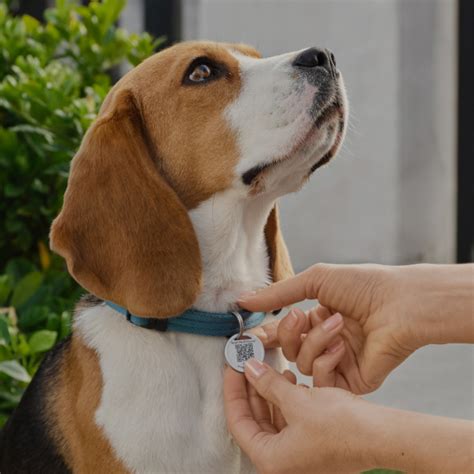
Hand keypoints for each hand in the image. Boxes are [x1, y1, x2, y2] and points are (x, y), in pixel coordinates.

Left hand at [224, 359, 473, 473]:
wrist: (381, 437)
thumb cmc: (341, 426)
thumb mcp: (297, 400)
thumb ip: (268, 384)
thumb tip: (248, 368)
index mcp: (271, 459)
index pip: (238, 421)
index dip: (233, 391)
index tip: (231, 367)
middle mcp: (281, 461)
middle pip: (254, 419)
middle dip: (252, 388)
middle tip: (248, 362)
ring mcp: (296, 455)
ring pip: (272, 417)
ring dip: (270, 391)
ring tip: (272, 366)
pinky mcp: (310, 445)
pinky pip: (288, 420)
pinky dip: (286, 399)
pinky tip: (291, 378)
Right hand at [244, 263, 473, 392]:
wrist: (399, 303)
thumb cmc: (362, 285)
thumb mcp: (315, 280)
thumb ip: (277, 294)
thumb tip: (243, 300)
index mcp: (317, 319)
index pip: (281, 332)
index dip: (265, 333)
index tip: (247, 335)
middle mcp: (325, 342)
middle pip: (287, 350)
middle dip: (288, 334)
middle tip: (299, 316)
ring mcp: (338, 362)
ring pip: (302, 364)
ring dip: (315, 341)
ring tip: (338, 324)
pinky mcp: (351, 382)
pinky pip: (322, 381)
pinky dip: (327, 360)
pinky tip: (343, 346)